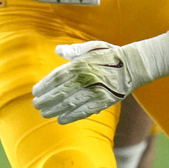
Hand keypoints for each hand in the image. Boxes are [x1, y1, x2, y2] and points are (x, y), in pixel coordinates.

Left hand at [32, 33, 168, 124]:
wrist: (134, 64)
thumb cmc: (110, 55)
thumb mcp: (91, 47)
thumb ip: (73, 51)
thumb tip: (58, 50)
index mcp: (80, 64)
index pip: (57, 76)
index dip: (45, 85)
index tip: (35, 91)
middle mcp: (86, 77)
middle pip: (61, 91)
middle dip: (47, 99)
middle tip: (36, 105)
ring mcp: (95, 90)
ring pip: (71, 102)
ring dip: (56, 109)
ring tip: (45, 113)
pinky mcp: (104, 100)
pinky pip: (86, 110)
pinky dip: (73, 116)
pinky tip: (62, 119)